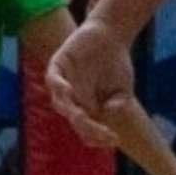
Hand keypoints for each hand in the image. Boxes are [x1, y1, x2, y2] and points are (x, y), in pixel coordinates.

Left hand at [46, 20, 136, 148]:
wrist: (111, 35)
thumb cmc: (116, 63)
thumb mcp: (123, 89)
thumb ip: (119, 102)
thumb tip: (108, 111)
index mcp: (85, 108)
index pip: (86, 131)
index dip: (98, 138)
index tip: (114, 139)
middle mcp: (72, 99)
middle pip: (75, 121)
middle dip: (89, 128)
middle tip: (105, 132)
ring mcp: (64, 82)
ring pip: (60, 103)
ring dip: (70, 111)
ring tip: (82, 117)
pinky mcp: (58, 64)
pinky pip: (52, 78)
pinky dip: (58, 84)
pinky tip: (68, 90)